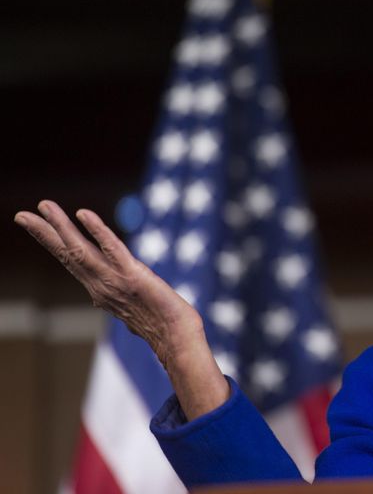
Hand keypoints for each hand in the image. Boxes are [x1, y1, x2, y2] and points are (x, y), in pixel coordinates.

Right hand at [14, 200, 228, 417]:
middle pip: (67, 254)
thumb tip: (110, 300)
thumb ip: (120, 298)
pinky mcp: (133, 276)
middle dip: (44, 234)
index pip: (72, 262)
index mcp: (101, 290)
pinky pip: (112, 249)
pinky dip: (97, 231)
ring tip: (44, 206)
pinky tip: (83, 213)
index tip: (38, 224)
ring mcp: (114, 281)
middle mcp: (101, 285)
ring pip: (80, 250)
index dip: (54, 243)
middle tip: (22, 215)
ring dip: (61, 227)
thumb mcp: (134, 308)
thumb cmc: (163, 325)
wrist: (177, 339)